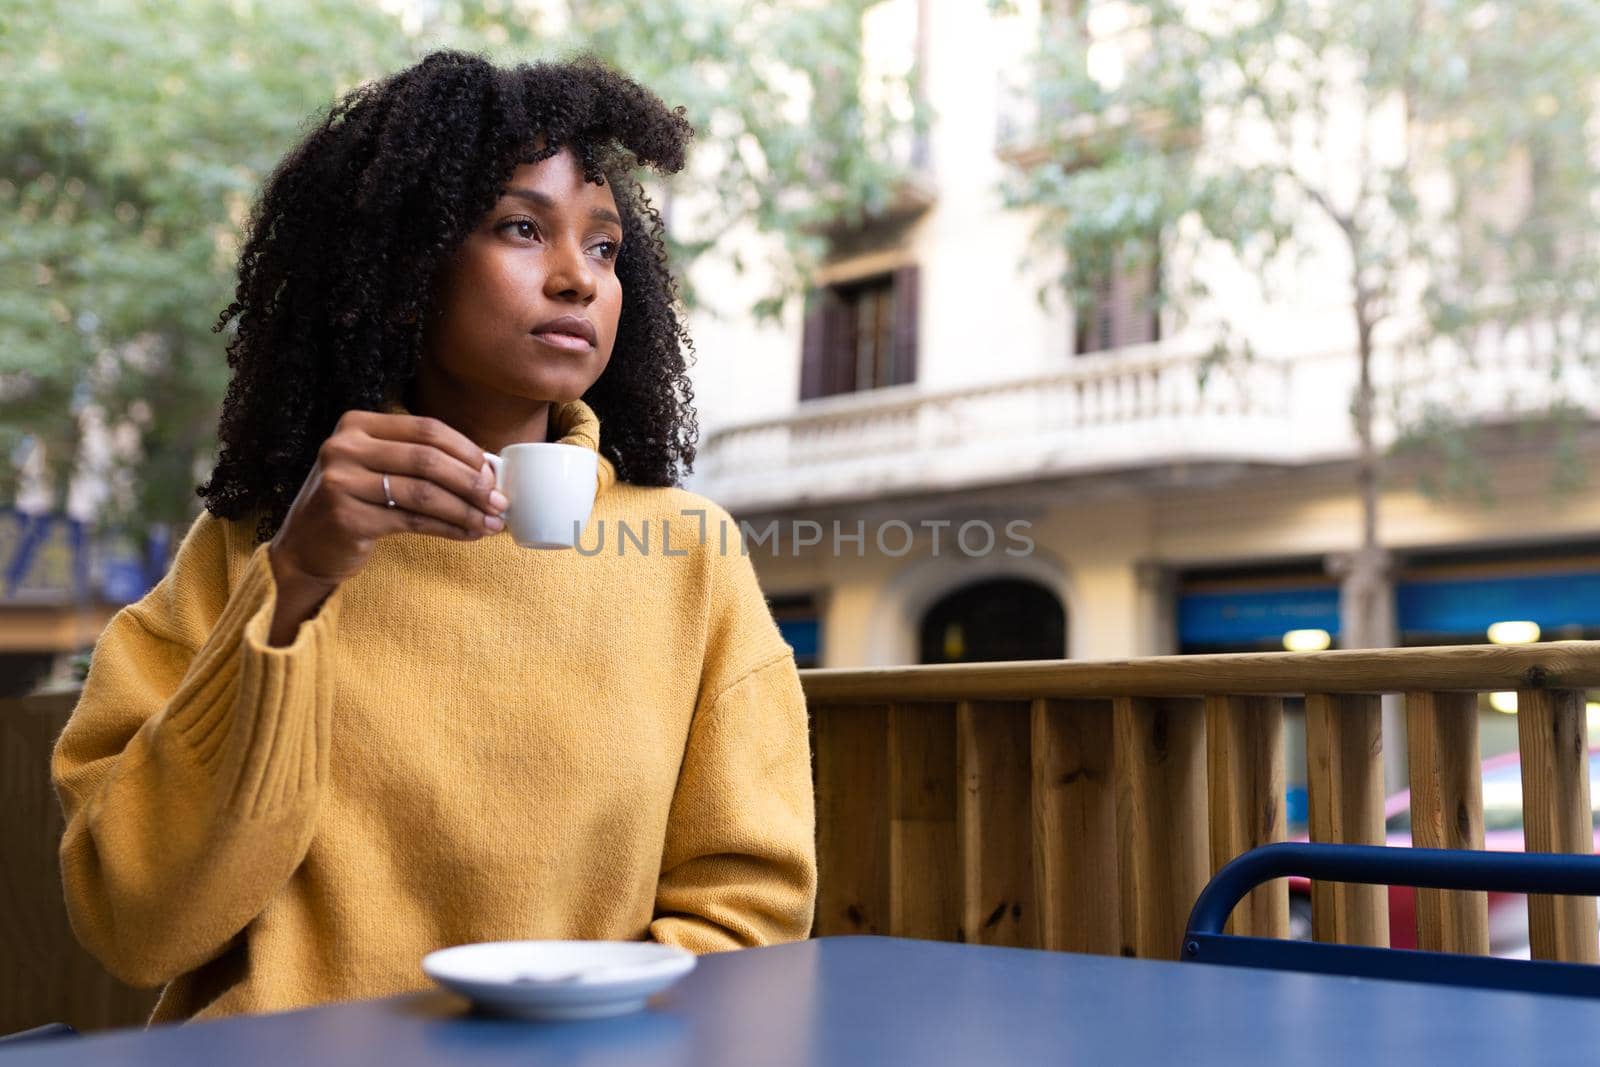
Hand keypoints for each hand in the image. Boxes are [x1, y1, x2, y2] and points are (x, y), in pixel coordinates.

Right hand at [264, 411, 507, 642]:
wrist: (305, 547)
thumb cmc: (355, 504)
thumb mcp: (378, 469)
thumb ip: (419, 461)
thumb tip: (488, 470)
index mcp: (357, 424)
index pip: (426, 429)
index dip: (466, 450)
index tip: (493, 473)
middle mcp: (344, 446)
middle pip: (428, 459)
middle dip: (472, 482)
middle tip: (500, 502)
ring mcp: (342, 481)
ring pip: (424, 492)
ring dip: (466, 510)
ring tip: (491, 524)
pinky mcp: (347, 517)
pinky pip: (413, 520)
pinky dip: (448, 528)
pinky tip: (468, 534)